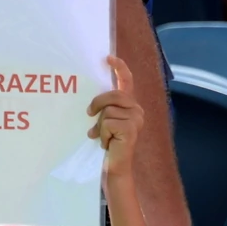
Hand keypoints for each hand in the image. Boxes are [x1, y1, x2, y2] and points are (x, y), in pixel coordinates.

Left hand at [87, 56, 143, 176]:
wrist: (114, 167)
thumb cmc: (107, 144)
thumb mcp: (104, 122)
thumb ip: (103, 109)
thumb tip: (90, 103)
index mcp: (130, 105)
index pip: (127, 82)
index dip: (119, 68)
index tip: (108, 58)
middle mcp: (137, 109)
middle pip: (112, 95)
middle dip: (98, 104)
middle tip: (89, 114)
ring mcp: (136, 119)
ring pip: (108, 111)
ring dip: (100, 126)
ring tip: (104, 138)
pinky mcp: (131, 128)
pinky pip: (108, 122)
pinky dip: (103, 134)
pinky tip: (108, 143)